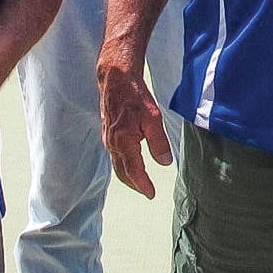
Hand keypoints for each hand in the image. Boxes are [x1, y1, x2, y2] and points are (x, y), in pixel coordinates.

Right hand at [98, 59, 170, 198]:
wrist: (116, 78)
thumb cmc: (134, 95)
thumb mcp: (153, 118)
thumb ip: (159, 142)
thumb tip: (165, 162)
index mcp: (124, 141)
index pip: (134, 170)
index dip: (143, 185)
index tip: (151, 194)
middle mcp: (112, 143)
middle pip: (122, 172)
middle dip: (134, 184)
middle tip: (146, 192)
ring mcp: (107, 138)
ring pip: (116, 164)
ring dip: (127, 176)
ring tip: (139, 182)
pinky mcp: (107, 132)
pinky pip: (113, 155)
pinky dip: (122, 164)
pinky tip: (129, 162)